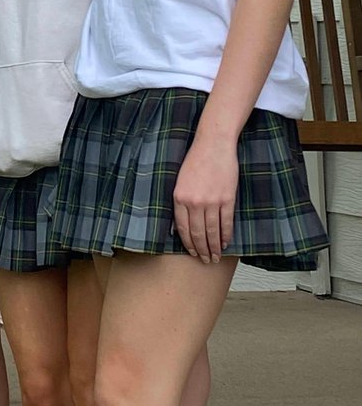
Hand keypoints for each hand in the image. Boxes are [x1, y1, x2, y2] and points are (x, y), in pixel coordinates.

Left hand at [172, 136, 236, 263]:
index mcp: (180, 198)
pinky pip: (226, 222)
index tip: (193, 253)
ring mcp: (211, 201)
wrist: (213, 145)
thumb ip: (180, 203)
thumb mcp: (180, 182)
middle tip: (206, 260)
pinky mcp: (227, 198)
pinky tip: (225, 243)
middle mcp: (194, 202)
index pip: (183, 228)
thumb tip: (178, 227)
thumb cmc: (196, 161)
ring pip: (212, 231)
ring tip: (216, 256)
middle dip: (202, 250)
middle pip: (198, 233)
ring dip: (214, 246)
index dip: (189, 244)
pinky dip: (226, 235)